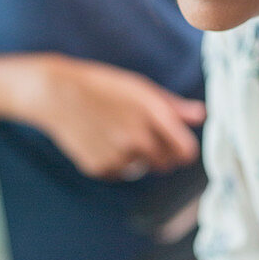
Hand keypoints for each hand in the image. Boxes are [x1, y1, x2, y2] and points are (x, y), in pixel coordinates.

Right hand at [25, 54, 204, 179]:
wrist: (57, 94)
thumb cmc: (102, 86)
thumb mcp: (139, 88)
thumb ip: (173, 106)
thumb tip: (201, 116)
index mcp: (153, 114)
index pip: (186, 151)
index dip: (183, 150)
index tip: (177, 146)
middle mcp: (138, 138)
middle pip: (166, 164)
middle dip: (160, 154)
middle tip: (139, 135)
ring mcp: (118, 156)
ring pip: (140, 168)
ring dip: (133, 156)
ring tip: (113, 132)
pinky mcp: (100, 168)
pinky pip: (117, 172)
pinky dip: (112, 162)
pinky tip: (98, 140)